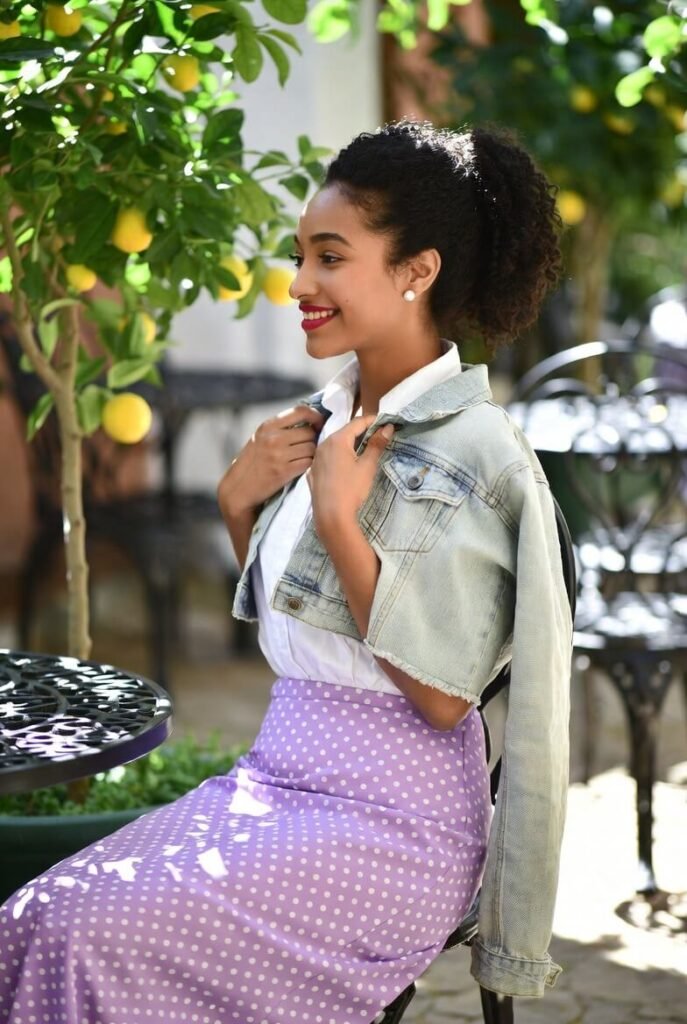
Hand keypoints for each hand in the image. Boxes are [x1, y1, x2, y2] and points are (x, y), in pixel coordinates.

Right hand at [217, 403, 325, 518]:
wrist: (239, 488)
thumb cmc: (252, 463)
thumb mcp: (261, 438)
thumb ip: (280, 428)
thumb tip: (310, 422)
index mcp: (267, 426)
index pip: (301, 411)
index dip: (315, 416)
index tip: (319, 423)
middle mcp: (273, 438)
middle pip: (309, 432)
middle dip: (314, 439)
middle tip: (309, 446)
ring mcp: (278, 455)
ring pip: (311, 448)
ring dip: (312, 453)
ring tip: (304, 458)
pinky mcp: (283, 471)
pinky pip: (308, 463)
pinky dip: (309, 465)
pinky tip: (302, 467)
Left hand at [306, 415, 394, 539]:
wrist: (331, 516)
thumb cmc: (351, 489)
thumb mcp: (367, 466)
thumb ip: (377, 444)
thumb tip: (387, 428)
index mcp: (337, 440)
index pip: (357, 422)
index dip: (372, 420)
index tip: (385, 422)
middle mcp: (323, 445)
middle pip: (344, 432)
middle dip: (361, 431)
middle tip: (377, 435)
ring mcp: (316, 459)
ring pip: (334, 445)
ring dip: (349, 444)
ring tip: (364, 449)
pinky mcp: (313, 472)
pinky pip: (327, 458)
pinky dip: (338, 456)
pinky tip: (346, 465)